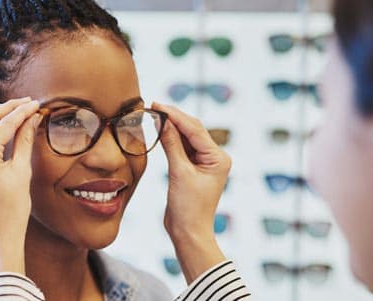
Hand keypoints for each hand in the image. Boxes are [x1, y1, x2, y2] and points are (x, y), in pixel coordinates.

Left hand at [0, 97, 41, 284]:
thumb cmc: (12, 211)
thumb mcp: (21, 172)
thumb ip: (24, 141)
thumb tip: (32, 119)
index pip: (4, 123)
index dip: (22, 111)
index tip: (37, 104)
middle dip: (8, 109)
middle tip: (29, 103)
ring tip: (20, 113)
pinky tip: (6, 131)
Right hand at [153, 102, 231, 283]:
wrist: (188, 232)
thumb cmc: (188, 208)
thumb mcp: (179, 173)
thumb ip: (171, 145)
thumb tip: (163, 121)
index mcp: (218, 158)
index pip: (195, 130)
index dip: (175, 116)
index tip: (158, 105)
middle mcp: (215, 157)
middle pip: (193, 130)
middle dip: (174, 118)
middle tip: (154, 105)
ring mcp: (204, 163)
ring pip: (187, 137)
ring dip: (171, 127)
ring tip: (154, 114)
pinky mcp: (193, 169)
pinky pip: (182, 148)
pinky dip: (170, 139)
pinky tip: (159, 130)